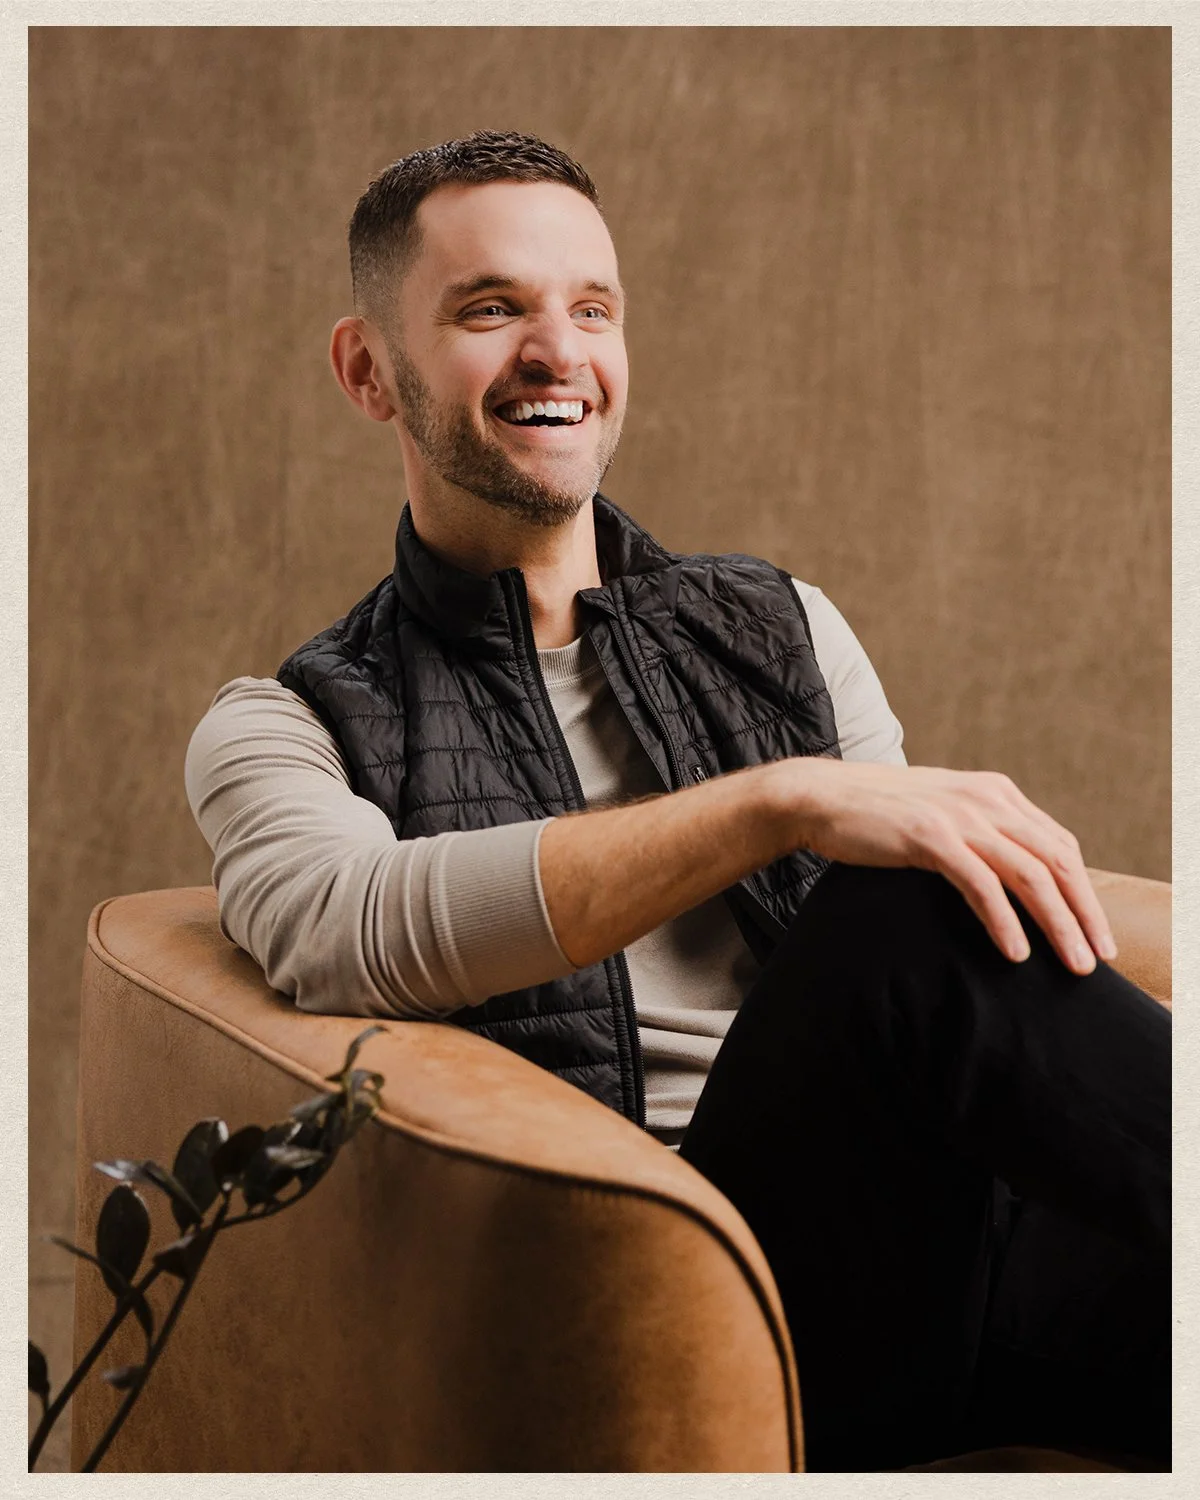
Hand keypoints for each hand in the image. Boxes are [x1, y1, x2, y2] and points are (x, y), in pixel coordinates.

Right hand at [776, 760, 1116, 974]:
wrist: (821, 797)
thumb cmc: (877, 815)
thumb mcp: (942, 814)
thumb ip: (980, 833)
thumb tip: (1013, 879)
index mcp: (995, 793)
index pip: (1059, 845)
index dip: (1084, 891)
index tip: (1096, 933)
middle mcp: (986, 798)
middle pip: (1056, 860)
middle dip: (1084, 913)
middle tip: (1098, 959)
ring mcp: (959, 815)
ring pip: (1030, 874)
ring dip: (1058, 924)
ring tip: (1072, 964)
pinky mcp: (930, 836)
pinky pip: (982, 884)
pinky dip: (1005, 921)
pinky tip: (1016, 952)